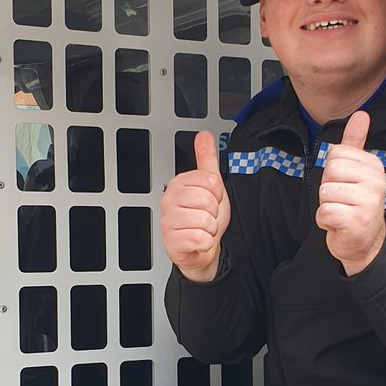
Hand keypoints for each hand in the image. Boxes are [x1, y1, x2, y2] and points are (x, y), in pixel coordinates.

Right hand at [161, 131, 230, 281]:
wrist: (200, 249)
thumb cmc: (203, 218)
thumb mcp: (209, 185)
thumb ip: (206, 159)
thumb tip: (204, 136)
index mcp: (178, 184)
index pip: (210, 181)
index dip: (217, 193)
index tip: (210, 199)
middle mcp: (170, 201)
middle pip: (207, 200)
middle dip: (213, 211)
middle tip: (206, 215)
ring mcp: (168, 221)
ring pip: (205, 220)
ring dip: (210, 228)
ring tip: (201, 228)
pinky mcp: (172, 242)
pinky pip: (200, 238)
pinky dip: (206, 242)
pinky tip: (198, 240)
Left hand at [316, 110, 385, 274]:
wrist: (365, 244)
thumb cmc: (356, 207)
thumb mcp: (356, 173)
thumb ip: (355, 143)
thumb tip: (361, 115)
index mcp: (374, 166)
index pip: (336, 153)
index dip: (332, 171)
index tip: (344, 185)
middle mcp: (375, 182)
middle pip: (330, 170)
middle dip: (328, 188)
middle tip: (341, 200)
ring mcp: (368, 202)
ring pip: (325, 192)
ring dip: (327, 206)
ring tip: (341, 212)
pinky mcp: (357, 221)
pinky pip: (325, 212)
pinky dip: (325, 221)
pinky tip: (338, 224)